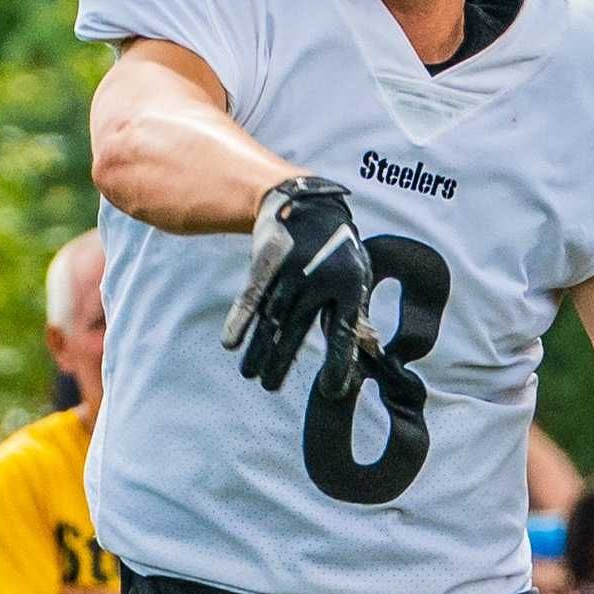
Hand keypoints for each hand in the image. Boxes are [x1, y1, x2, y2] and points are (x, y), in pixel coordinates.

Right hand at [218, 175, 378, 395]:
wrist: (309, 203)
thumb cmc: (338, 250)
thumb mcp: (356, 275)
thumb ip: (354, 314)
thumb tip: (363, 355)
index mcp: (349, 285)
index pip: (343, 333)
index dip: (338, 364)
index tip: (331, 391)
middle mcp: (320, 278)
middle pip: (298, 330)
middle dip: (282, 362)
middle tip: (270, 387)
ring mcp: (291, 269)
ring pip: (272, 318)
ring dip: (259, 349)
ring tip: (251, 375)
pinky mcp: (268, 261)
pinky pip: (251, 296)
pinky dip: (239, 319)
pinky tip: (230, 342)